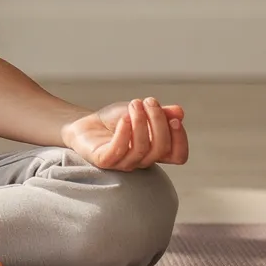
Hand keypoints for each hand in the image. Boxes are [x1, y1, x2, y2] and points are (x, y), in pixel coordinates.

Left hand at [60, 97, 187, 170]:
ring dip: (140, 123)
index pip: (178, 156)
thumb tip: (179, 112)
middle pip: (160, 149)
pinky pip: (118, 151)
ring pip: (141, 149)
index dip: (180, 139)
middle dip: (158, 122)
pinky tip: (124, 117)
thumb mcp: (141, 112)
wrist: (85, 124)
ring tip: (134, 104)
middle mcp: (142, 161)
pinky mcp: (104, 161)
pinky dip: (124, 132)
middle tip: (149, 101)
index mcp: (155, 152)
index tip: (174, 118)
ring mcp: (123, 163)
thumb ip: (161, 113)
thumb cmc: (115, 120)